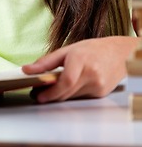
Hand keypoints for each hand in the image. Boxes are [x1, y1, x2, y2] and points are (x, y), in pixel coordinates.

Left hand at [22, 36, 139, 102]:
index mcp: (81, 59)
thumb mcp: (67, 49)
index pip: (65, 81)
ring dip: (59, 95)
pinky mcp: (101, 94)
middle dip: (50, 95)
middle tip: (38, 94)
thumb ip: (46, 61)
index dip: (51, 92)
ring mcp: (98, 86)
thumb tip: (27, 69)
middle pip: (66, 92)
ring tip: (49, 90)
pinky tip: (68, 87)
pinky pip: (80, 97)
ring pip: (72, 96)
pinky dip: (71, 94)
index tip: (38, 95)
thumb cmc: (92, 49)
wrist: (118, 54)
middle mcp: (91, 73)